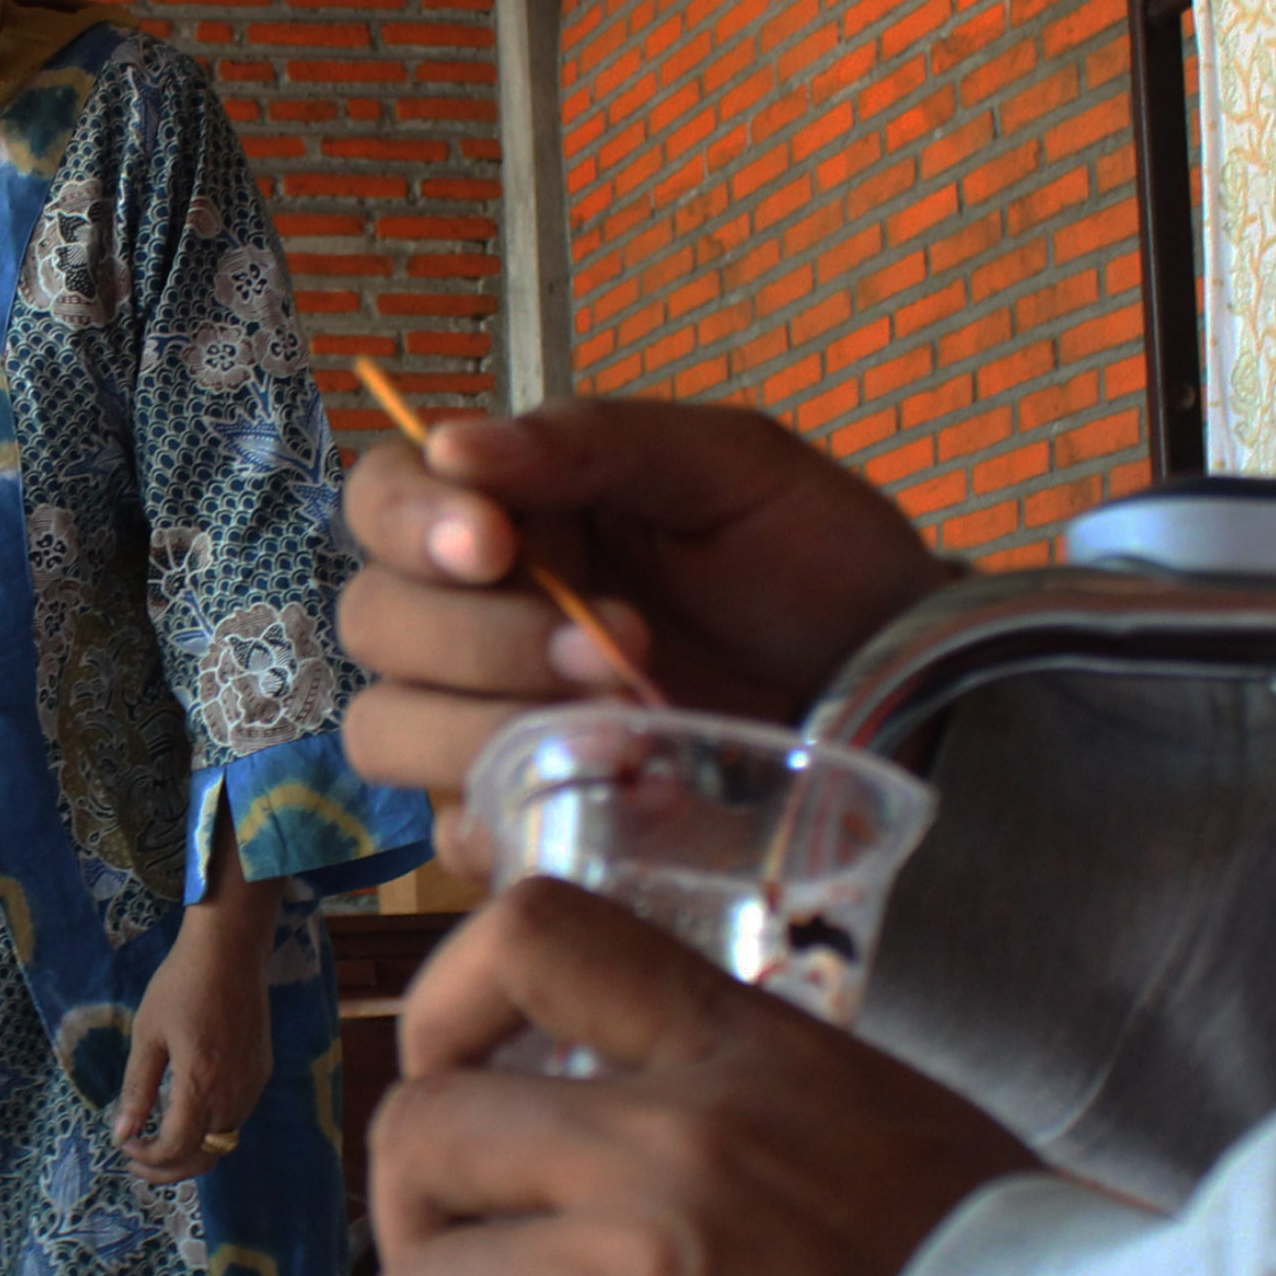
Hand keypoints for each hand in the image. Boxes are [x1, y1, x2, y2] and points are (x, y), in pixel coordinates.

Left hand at [119, 900, 273, 1183]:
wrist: (231, 950)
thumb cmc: (181, 984)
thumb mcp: (148, 1035)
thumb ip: (137, 1088)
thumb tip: (123, 1132)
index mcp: (200, 1084)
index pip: (177, 1147)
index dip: (149, 1157)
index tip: (126, 1146)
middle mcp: (233, 1092)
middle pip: (206, 1156)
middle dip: (170, 1168)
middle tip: (139, 1162)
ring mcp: (252, 1084)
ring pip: (224, 1141)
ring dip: (192, 1150)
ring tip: (159, 1142)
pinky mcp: (261, 1072)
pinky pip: (237, 1117)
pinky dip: (211, 1129)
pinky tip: (187, 1113)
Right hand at [336, 400, 954, 861]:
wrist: (899, 682)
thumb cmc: (815, 556)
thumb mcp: (728, 464)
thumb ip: (593, 440)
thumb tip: (452, 445)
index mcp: (506, 509)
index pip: (381, 499)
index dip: (409, 523)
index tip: (494, 541)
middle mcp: (473, 614)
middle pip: (375, 625)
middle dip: (483, 639)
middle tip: (622, 644)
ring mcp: (488, 722)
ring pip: (387, 732)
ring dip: (491, 729)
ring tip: (633, 728)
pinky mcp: (525, 815)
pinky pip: (459, 835)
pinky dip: (531, 813)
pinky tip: (643, 789)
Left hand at [369, 879, 1034, 1275]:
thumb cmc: (974, 1239)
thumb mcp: (847, 1088)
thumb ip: (705, 1072)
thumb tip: (572, 1096)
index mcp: (735, 1039)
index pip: (531, 934)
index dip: (447, 996)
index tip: (450, 1061)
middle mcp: (671, 1141)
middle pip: (423, 1124)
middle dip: (411, 1194)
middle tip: (451, 1240)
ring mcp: (645, 1269)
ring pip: (421, 1275)